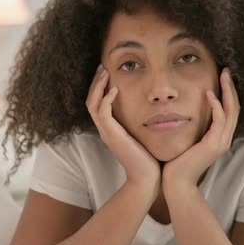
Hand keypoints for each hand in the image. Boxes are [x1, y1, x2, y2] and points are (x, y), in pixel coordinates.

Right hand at [86, 64, 160, 193]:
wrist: (147, 178)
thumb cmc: (149, 158)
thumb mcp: (143, 135)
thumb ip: (141, 122)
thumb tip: (152, 108)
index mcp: (110, 129)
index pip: (98, 103)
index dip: (100, 87)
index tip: (108, 72)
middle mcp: (105, 129)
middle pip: (90, 100)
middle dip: (96, 82)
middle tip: (103, 66)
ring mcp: (106, 132)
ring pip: (92, 103)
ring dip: (98, 86)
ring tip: (106, 72)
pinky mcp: (112, 135)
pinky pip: (103, 112)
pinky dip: (106, 99)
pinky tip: (115, 89)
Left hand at [162, 67, 239, 189]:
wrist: (176, 183)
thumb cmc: (177, 162)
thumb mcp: (187, 139)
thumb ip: (191, 127)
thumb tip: (183, 111)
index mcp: (219, 137)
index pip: (229, 110)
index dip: (228, 93)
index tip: (223, 76)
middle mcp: (224, 139)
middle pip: (235, 107)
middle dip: (231, 87)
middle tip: (227, 70)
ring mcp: (221, 142)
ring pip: (231, 111)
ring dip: (227, 91)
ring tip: (223, 75)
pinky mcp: (214, 145)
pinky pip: (219, 120)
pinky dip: (216, 105)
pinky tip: (209, 94)